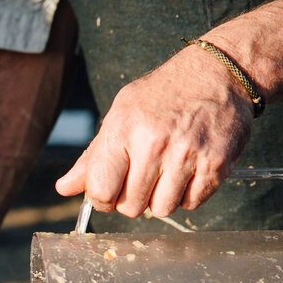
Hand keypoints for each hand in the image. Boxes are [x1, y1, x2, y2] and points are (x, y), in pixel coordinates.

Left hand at [55, 44, 253, 216]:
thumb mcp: (120, 115)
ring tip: (166, 172)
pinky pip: (191, 204)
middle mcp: (153, 143)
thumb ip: (92, 157)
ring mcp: (187, 154)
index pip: (101, 191)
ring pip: (161, 210)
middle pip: (130, 207)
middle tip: (142, 177)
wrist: (218, 72)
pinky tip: (188, 170)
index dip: (102, 199)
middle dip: (132, 199)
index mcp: (123, 130)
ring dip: (161, 199)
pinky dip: (188, 195)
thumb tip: (63, 188)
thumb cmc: (161, 96)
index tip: (110, 191)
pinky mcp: (216, 164)